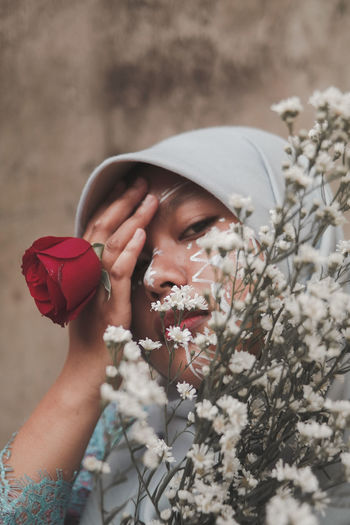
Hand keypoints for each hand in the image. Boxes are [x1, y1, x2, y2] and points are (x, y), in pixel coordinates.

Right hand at [68, 176, 157, 368]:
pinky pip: (118, 273)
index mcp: (84, 269)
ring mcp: (96, 287)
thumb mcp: (102, 297)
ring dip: (132, 220)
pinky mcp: (109, 304)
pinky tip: (143, 234)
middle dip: (123, 203)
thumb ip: (110, 273)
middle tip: (140, 181)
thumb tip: (129, 250)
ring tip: (149, 198)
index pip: (97, 228)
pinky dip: (130, 252)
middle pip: (104, 229)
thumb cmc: (100, 335)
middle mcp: (86, 273)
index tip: (126, 184)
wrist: (89, 370)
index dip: (110, 204)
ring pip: (112, 245)